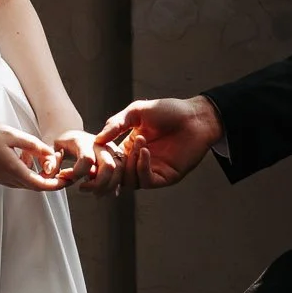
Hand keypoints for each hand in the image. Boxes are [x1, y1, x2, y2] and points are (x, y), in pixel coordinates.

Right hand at [0, 117, 63, 191]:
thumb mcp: (11, 134)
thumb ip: (33, 146)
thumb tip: (50, 155)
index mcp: (13, 170)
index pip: (40, 185)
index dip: (56, 184)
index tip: (67, 179)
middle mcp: (5, 178)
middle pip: (33, 185)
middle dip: (47, 178)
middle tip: (57, 166)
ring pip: (22, 182)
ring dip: (33, 173)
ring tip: (36, 155)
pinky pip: (12, 178)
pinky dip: (22, 171)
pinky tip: (21, 155)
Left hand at [49, 128, 122, 194]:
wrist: (72, 135)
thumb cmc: (62, 144)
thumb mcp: (50, 149)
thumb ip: (49, 161)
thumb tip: (50, 171)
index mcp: (82, 140)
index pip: (87, 159)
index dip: (76, 174)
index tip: (65, 177)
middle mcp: (100, 144)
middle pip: (109, 166)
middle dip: (97, 184)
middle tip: (82, 188)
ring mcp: (111, 150)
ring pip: (118, 171)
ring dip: (107, 187)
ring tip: (93, 192)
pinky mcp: (117, 156)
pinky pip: (122, 173)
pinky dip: (114, 186)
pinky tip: (102, 191)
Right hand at [95, 94, 222, 190]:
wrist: (195, 116)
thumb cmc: (169, 111)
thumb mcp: (136, 112)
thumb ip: (116, 124)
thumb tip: (97, 140)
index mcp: (129, 148)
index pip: (109, 161)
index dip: (101, 159)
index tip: (96, 150)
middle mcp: (138, 162)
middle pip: (116, 176)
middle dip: (112, 167)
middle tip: (113, 154)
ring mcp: (151, 170)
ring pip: (129, 181)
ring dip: (130, 164)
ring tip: (139, 143)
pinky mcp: (165, 177)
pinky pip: (146, 181)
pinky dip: (142, 168)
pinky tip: (145, 151)